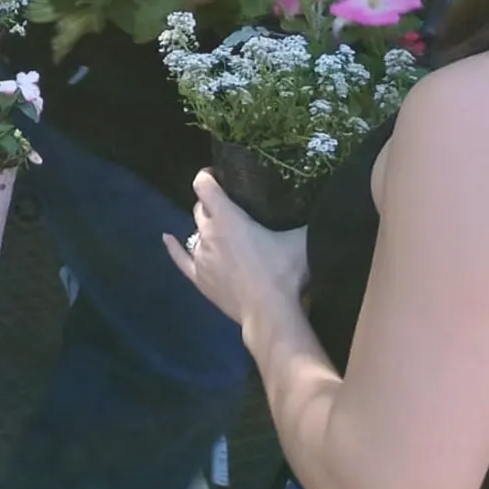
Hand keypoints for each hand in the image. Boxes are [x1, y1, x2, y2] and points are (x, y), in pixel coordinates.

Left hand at [163, 170, 308, 325]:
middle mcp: (207, 233)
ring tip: (221, 229)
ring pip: (195, 232)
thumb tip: (320, 205)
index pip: (204, 185)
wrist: (270, 314)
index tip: (219, 174)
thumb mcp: (301, 239)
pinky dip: (174, 247)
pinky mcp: (199, 280)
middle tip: (231, 205)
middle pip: (200, 208)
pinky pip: (181, 259)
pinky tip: (167, 238)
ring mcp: (200, 258)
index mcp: (226, 218)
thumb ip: (306, 219)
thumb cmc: (284, 272)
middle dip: (211, 203)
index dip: (208, 175)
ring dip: (205, 227)